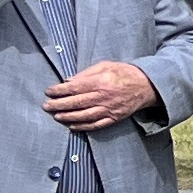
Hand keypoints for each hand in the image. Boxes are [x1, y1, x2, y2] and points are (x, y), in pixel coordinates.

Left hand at [42, 60, 157, 131]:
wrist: (146, 86)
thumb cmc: (124, 73)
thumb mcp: (105, 66)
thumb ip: (86, 73)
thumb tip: (68, 81)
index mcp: (100, 82)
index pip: (74, 88)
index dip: (59, 90)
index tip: (49, 91)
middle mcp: (103, 97)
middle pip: (76, 103)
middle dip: (58, 104)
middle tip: (46, 106)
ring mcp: (109, 109)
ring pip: (84, 116)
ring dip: (68, 117)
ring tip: (56, 116)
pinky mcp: (114, 118)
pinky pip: (96, 125)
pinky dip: (83, 127)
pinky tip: (72, 126)